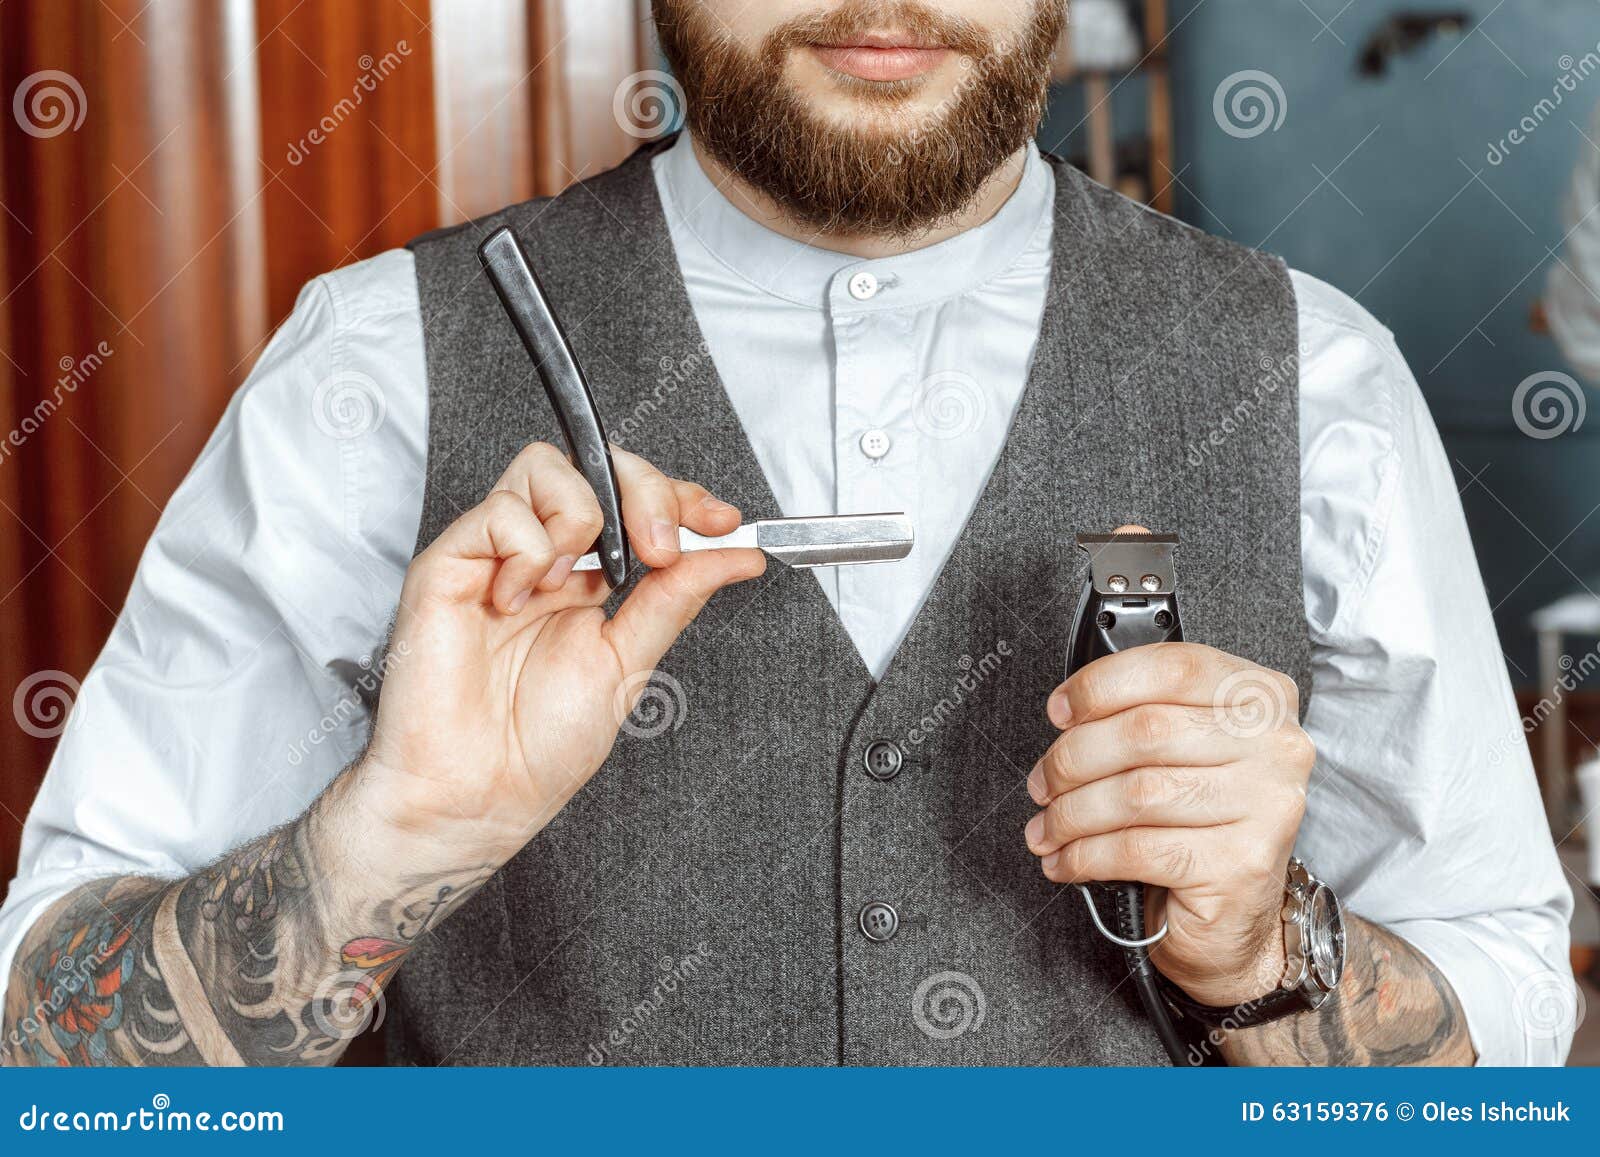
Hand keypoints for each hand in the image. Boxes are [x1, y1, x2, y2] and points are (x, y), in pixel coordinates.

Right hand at [363, 441, 764, 862]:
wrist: (480, 792)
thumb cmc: (539, 744)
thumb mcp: (629, 661)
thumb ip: (677, 597)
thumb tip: (737, 554)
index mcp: (587, 579)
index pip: (635, 499)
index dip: (681, 497)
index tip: (724, 523)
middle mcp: (543, 557)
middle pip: (597, 466)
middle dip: (645, 492)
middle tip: (660, 550)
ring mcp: (495, 555)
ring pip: (546, 466)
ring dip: (582, 518)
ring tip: (571, 587)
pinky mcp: (450, 562)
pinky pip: (501, 512)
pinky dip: (527, 552)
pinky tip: (516, 601)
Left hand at [1023, 642, 1313, 1006]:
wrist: (1236, 919)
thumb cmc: (1199, 823)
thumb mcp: (1184, 751)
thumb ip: (1143, 714)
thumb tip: (1068, 714)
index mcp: (1261, 699)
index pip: (1174, 667)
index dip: (1101, 685)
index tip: (1059, 711)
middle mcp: (1276, 747)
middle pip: (1146, 731)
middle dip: (1073, 759)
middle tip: (1041, 783)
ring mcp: (1266, 806)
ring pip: (1137, 793)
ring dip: (1072, 813)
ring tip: (1047, 828)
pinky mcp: (1241, 865)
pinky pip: (1138, 849)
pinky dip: (1085, 856)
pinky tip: (1066, 862)